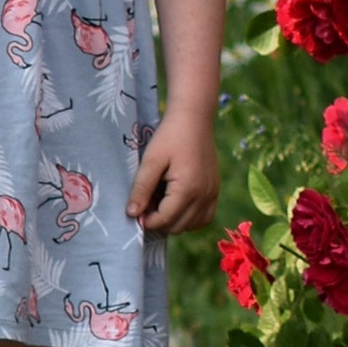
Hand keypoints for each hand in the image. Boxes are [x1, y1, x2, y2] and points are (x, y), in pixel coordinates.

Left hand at [129, 113, 218, 233]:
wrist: (194, 120)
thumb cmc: (169, 137)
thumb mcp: (151, 161)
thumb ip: (141, 189)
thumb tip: (132, 214)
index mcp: (188, 189)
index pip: (165, 220)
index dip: (147, 220)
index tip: (136, 210)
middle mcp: (204, 196)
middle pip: (178, 227)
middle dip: (160, 221)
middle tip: (148, 202)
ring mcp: (212, 194)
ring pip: (192, 225)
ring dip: (174, 220)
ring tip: (162, 201)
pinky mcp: (215, 191)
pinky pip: (205, 217)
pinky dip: (190, 217)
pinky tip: (177, 204)